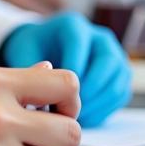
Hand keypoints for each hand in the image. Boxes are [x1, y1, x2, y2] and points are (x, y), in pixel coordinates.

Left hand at [0, 13, 131, 126]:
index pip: (78, 43)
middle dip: (90, 88)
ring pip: (117, 80)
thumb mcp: (23, 51)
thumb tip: (38, 93)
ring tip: (78, 118)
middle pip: (107, 61)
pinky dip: (106, 109)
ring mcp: (114, 56)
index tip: (57, 93)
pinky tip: (86, 119)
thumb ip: (29, 67)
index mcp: (73, 26)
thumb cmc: (33, 50)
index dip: (70, 70)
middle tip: (72, 109)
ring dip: (100, 103)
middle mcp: (99, 37)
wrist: (44, 48)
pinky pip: (120, 94)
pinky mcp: (120, 75)